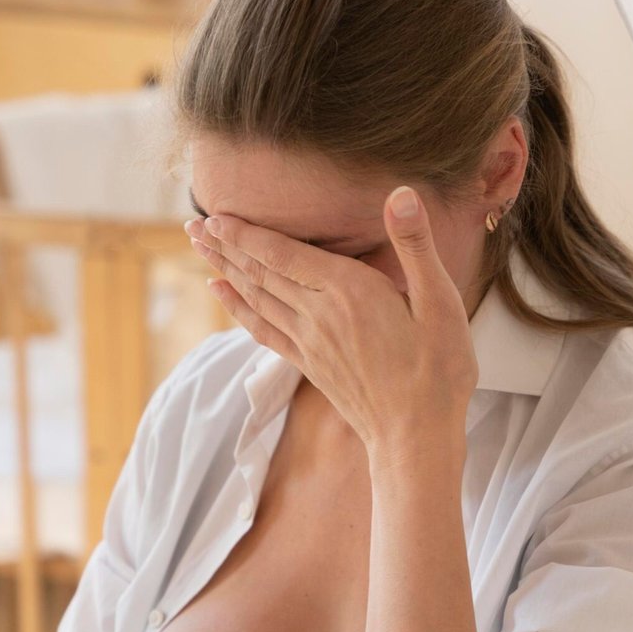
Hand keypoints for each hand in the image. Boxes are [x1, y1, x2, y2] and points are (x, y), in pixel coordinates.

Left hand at [187, 186, 478, 468]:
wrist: (416, 436)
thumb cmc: (438, 370)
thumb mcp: (440, 302)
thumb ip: (415, 246)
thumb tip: (400, 194)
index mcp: (349, 292)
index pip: (283, 254)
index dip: (247, 233)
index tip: (215, 214)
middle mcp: (319, 315)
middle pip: (261, 272)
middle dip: (225, 245)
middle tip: (192, 224)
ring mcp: (309, 342)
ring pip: (256, 297)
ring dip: (225, 269)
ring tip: (199, 247)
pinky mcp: (309, 364)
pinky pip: (263, 329)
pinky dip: (238, 308)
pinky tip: (221, 293)